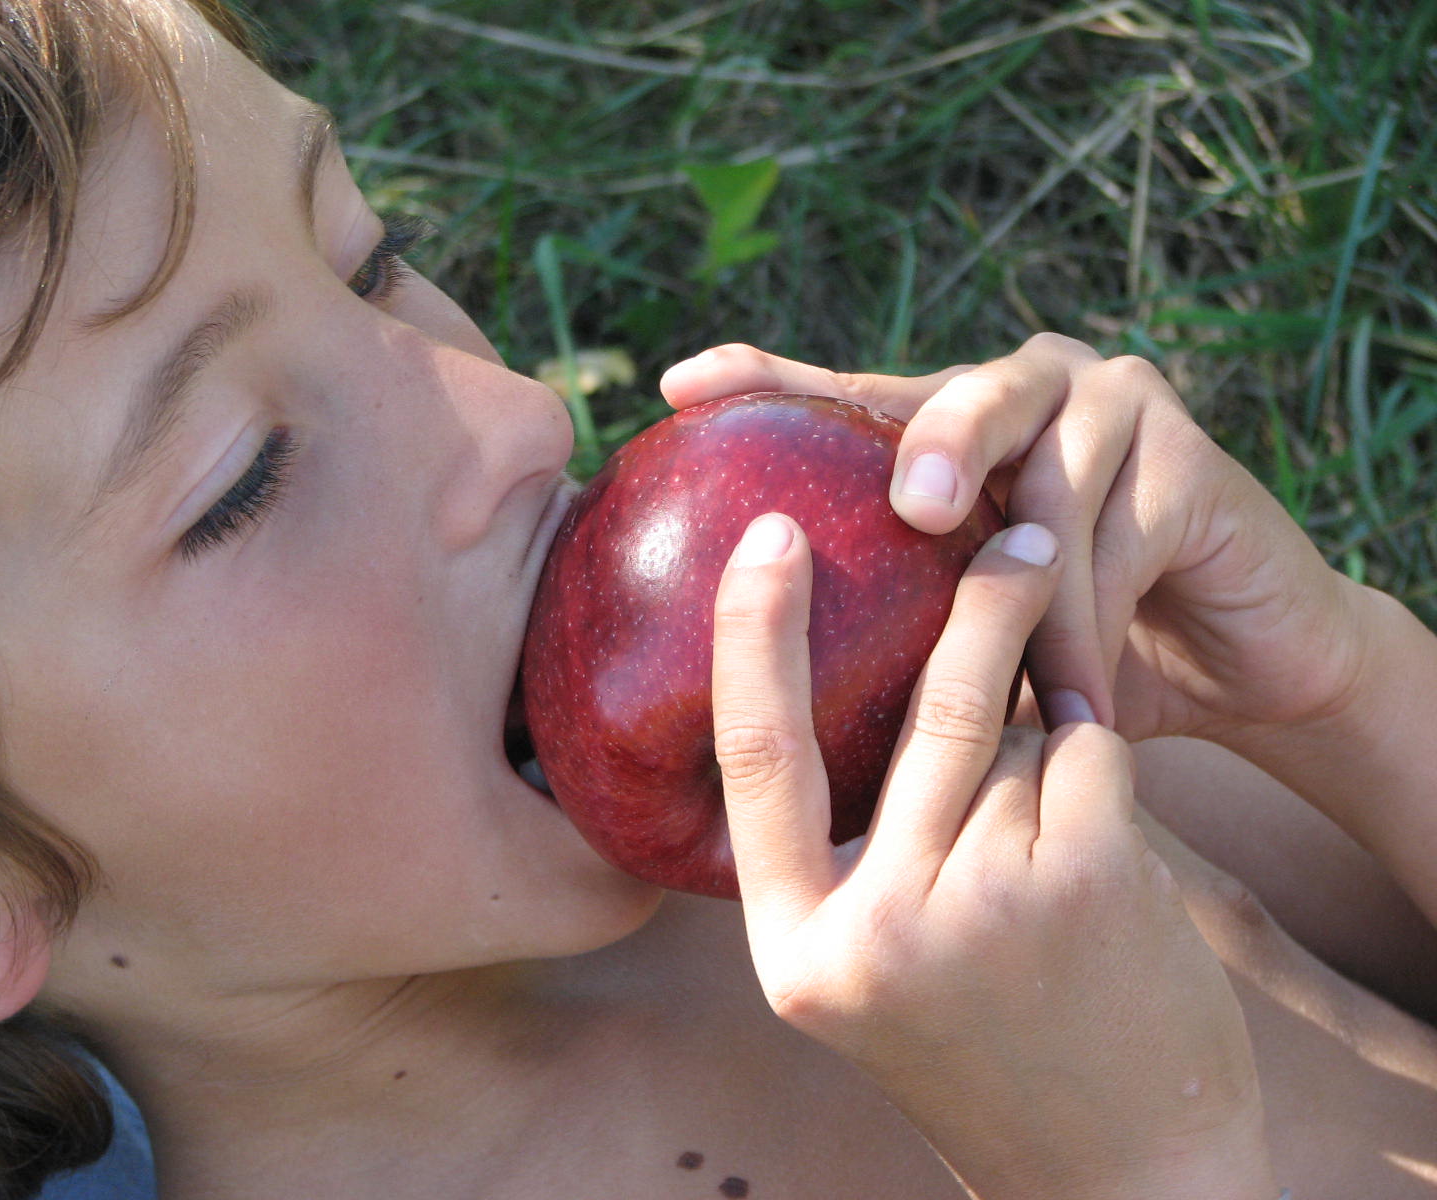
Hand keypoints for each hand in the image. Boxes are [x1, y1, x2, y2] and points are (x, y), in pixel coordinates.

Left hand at [665, 339, 1366, 745]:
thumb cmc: (1081, 653)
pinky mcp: (1193, 453)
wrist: (1241, 665)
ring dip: (1032, 607)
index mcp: (954, 423)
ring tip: (1025, 701)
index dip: (768, 377)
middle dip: (935, 441)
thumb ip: (896, 628)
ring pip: (1047, 486)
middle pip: (960, 394)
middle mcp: (1028, 390)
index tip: (677, 384)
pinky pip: (1121, 537)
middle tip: (915, 506)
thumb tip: (752, 690)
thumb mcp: (972, 641)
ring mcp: (1114, 404)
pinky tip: (1091, 701)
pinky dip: (1098, 625)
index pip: (850, 391)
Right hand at [711, 515, 1276, 1199]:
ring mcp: (982, 910)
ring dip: (1048, 701)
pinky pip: (1086, 759)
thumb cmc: (983, 1048)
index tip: (768, 533)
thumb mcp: (872, 971)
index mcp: (796, 947)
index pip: (755, 759)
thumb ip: (847, 853)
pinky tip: (1100, 815)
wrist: (1116, 1172)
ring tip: (1070, 685)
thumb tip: (852, 680)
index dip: (751, 633)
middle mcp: (876, 931)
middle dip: (975, 603)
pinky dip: (1095, 758)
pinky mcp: (1084, 890)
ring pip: (1015, 734)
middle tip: (1009, 525)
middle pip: (920, 712)